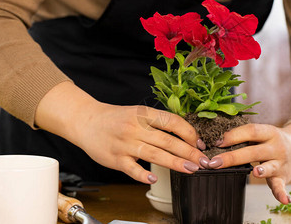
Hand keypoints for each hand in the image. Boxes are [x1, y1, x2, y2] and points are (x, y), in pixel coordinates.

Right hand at [36, 81, 207, 183]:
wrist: (86, 121)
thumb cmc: (116, 118)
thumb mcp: (138, 113)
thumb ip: (157, 123)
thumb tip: (184, 136)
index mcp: (144, 114)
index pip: (172, 122)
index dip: (189, 133)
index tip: (199, 143)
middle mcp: (136, 127)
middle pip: (168, 140)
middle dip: (189, 152)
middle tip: (204, 161)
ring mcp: (125, 143)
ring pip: (154, 154)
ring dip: (175, 162)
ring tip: (191, 169)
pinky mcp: (115, 158)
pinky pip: (131, 168)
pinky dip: (143, 174)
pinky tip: (154, 179)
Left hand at [208, 123, 290, 203]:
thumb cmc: (271, 139)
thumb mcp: (262, 132)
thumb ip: (245, 135)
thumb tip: (217, 140)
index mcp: (269, 132)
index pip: (250, 131)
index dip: (233, 136)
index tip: (216, 142)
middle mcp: (276, 147)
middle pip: (253, 151)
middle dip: (232, 157)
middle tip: (214, 162)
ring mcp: (281, 163)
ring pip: (270, 167)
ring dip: (262, 170)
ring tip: (254, 172)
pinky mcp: (283, 177)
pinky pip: (282, 186)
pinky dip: (282, 194)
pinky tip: (284, 200)